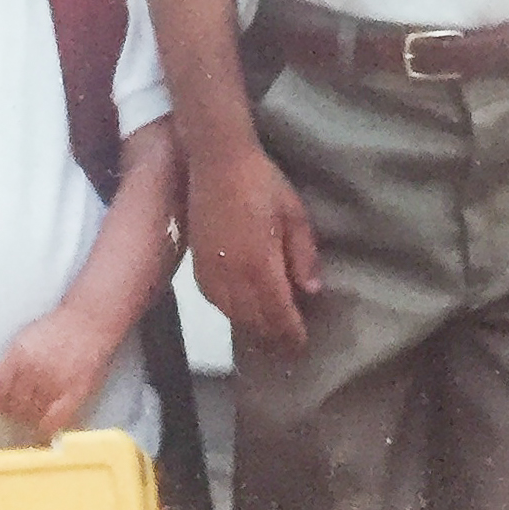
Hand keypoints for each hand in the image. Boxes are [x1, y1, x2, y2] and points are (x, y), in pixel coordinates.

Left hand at [0, 307, 113, 437]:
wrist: (90, 321)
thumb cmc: (57, 329)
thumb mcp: (26, 338)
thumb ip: (11, 363)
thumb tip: (0, 388)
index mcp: (18, 355)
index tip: (1, 403)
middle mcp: (33, 371)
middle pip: (13, 407)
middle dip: (14, 410)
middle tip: (23, 407)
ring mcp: (54, 384)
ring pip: (31, 417)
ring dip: (31, 417)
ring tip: (38, 409)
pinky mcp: (74, 395)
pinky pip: (52, 423)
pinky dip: (46, 427)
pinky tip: (48, 422)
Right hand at [189, 145, 320, 350]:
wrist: (216, 162)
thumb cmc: (261, 182)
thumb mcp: (294, 213)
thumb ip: (303, 254)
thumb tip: (311, 291)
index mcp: (260, 265)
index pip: (278, 314)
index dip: (291, 334)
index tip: (302, 345)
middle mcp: (233, 276)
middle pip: (254, 321)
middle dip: (273, 338)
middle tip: (288, 347)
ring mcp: (211, 272)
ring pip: (232, 316)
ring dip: (252, 329)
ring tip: (267, 335)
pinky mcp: (197, 265)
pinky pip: (214, 302)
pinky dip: (230, 314)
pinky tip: (240, 312)